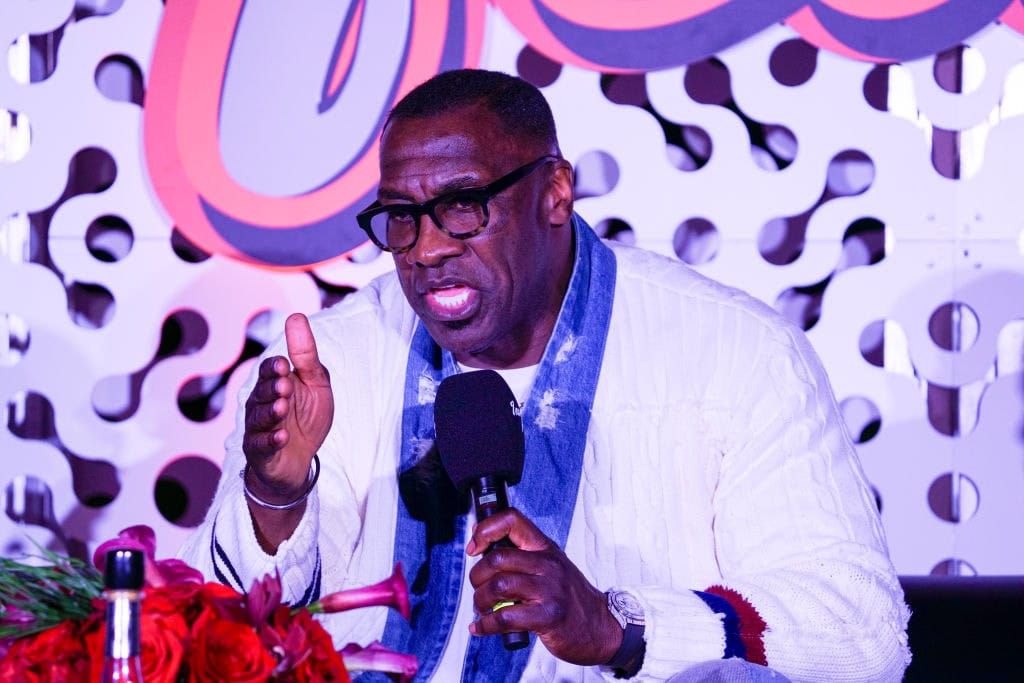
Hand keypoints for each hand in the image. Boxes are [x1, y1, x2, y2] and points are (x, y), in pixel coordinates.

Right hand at [243, 313, 333, 502]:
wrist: (301, 461)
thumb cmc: (306, 418)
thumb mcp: (315, 384)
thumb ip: (306, 355)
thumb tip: (296, 317)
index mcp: (274, 384)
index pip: (268, 370)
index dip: (273, 368)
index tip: (283, 365)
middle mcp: (261, 404)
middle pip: (261, 392)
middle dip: (272, 388)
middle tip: (284, 386)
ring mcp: (258, 428)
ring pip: (259, 418)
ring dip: (271, 412)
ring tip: (283, 407)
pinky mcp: (259, 452)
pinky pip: (261, 445)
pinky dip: (271, 441)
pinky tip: (282, 437)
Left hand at [467, 509, 622, 665]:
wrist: (601, 626)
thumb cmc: (570, 597)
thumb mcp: (551, 566)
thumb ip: (522, 556)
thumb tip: (482, 546)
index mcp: (545, 548)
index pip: (511, 520)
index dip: (486, 529)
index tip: (474, 548)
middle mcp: (548, 564)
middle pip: (497, 558)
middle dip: (477, 575)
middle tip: (478, 588)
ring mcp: (549, 590)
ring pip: (498, 586)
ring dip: (480, 601)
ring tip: (482, 609)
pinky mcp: (548, 617)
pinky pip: (505, 617)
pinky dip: (486, 625)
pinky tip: (481, 627)